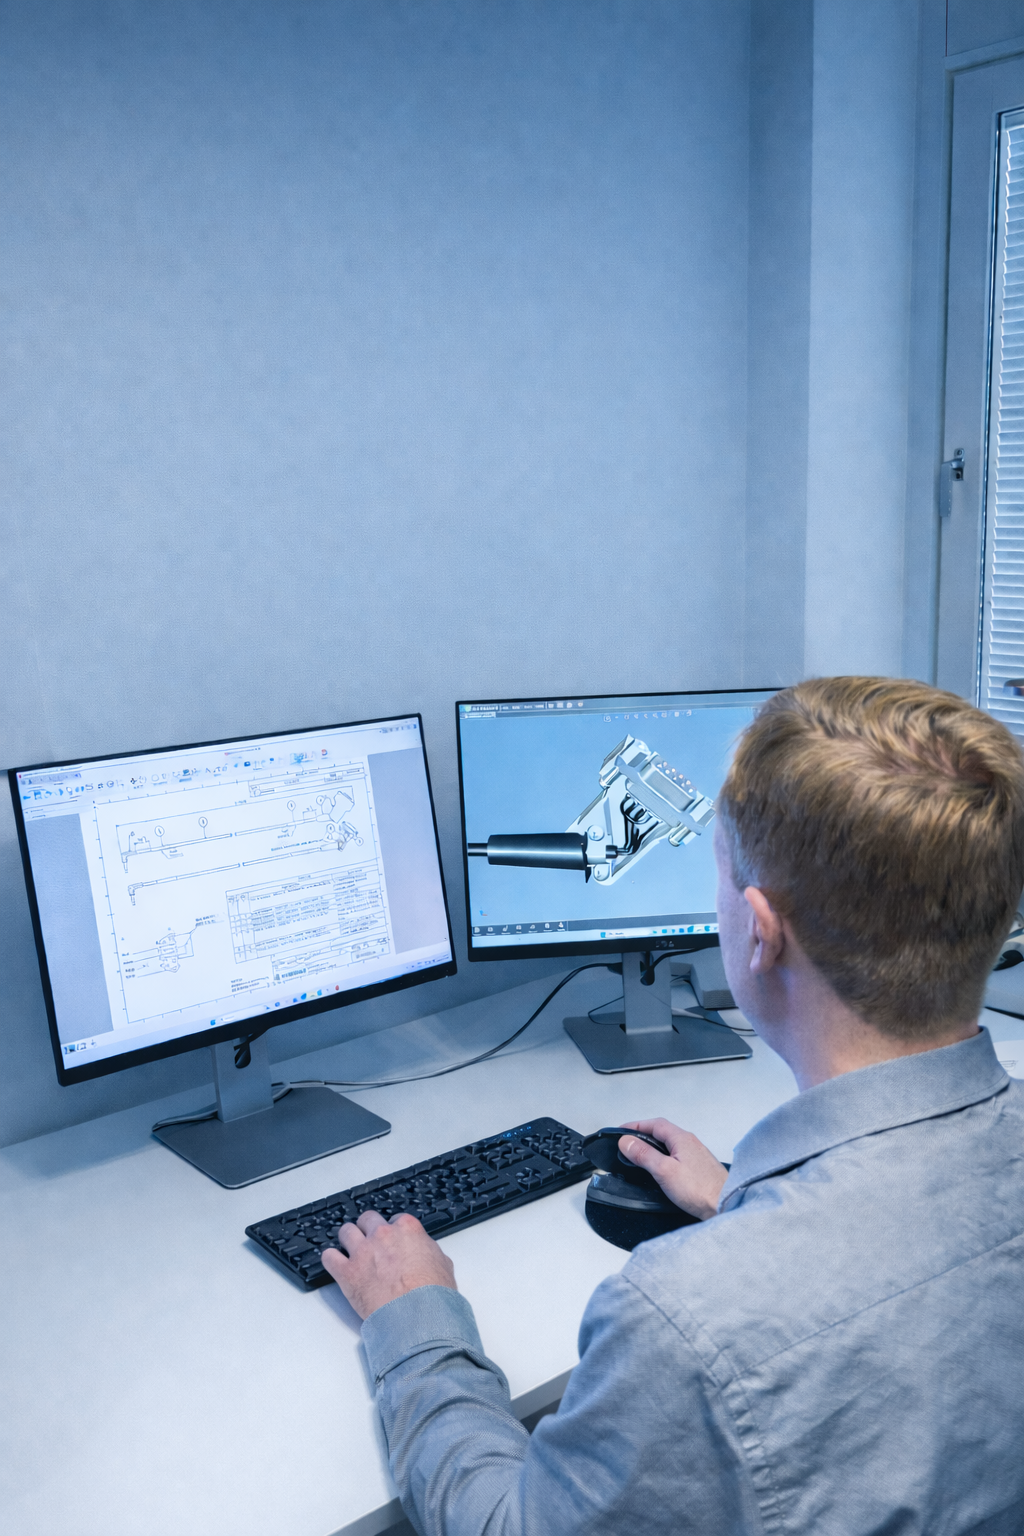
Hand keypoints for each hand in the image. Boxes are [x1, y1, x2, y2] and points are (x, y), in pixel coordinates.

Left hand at [321, 1210, 456, 1319]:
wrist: (418, 1316)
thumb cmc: (432, 1295)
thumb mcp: (443, 1264)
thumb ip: (428, 1252)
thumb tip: (425, 1255)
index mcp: (407, 1229)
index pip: (394, 1220)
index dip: (392, 1232)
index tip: (390, 1242)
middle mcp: (382, 1235)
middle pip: (367, 1220)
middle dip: (367, 1230)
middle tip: (369, 1243)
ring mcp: (363, 1251)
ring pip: (345, 1232)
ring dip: (347, 1240)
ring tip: (349, 1251)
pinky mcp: (347, 1272)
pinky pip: (329, 1257)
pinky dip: (331, 1260)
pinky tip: (336, 1265)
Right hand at [618, 1119, 727, 1220]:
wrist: (727, 1205)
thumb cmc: (701, 1190)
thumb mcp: (664, 1171)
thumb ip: (644, 1155)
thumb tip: (627, 1142)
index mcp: (682, 1139)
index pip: (654, 1124)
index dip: (636, 1125)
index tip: (622, 1130)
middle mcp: (691, 1144)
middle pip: (663, 1132)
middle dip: (644, 1135)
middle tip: (628, 1142)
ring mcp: (696, 1156)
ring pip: (670, 1145)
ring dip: (654, 1146)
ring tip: (641, 1154)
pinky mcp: (699, 1169)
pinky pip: (677, 1156)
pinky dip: (664, 1158)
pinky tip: (661, 1169)